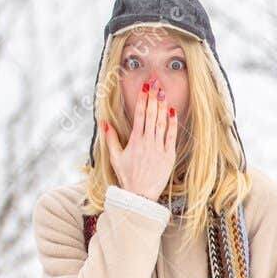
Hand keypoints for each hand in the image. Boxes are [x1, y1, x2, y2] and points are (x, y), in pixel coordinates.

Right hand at [104, 77, 176, 201]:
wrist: (140, 195)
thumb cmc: (127, 176)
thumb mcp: (115, 157)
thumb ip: (110, 138)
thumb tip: (104, 122)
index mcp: (134, 141)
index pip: (139, 115)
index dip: (143, 99)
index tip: (145, 87)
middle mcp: (148, 142)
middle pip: (152, 115)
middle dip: (153, 97)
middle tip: (155, 83)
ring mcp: (159, 149)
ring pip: (161, 123)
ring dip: (162, 106)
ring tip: (163, 92)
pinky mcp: (169, 156)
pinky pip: (171, 136)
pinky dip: (172, 123)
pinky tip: (172, 111)